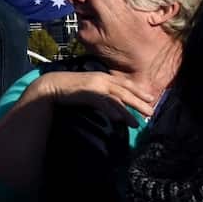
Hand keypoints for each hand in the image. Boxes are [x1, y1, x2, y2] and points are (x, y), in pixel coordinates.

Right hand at [25, 70, 157, 120]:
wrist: (51, 85)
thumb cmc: (70, 88)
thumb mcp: (90, 87)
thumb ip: (101, 92)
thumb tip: (112, 102)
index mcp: (104, 77)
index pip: (125, 84)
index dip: (139, 91)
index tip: (151, 99)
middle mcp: (102, 79)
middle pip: (125, 92)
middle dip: (139, 103)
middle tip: (151, 114)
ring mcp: (95, 86)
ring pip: (116, 99)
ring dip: (128, 112)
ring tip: (136, 124)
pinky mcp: (87, 93)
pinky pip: (102, 103)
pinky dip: (111, 110)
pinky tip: (118, 119)